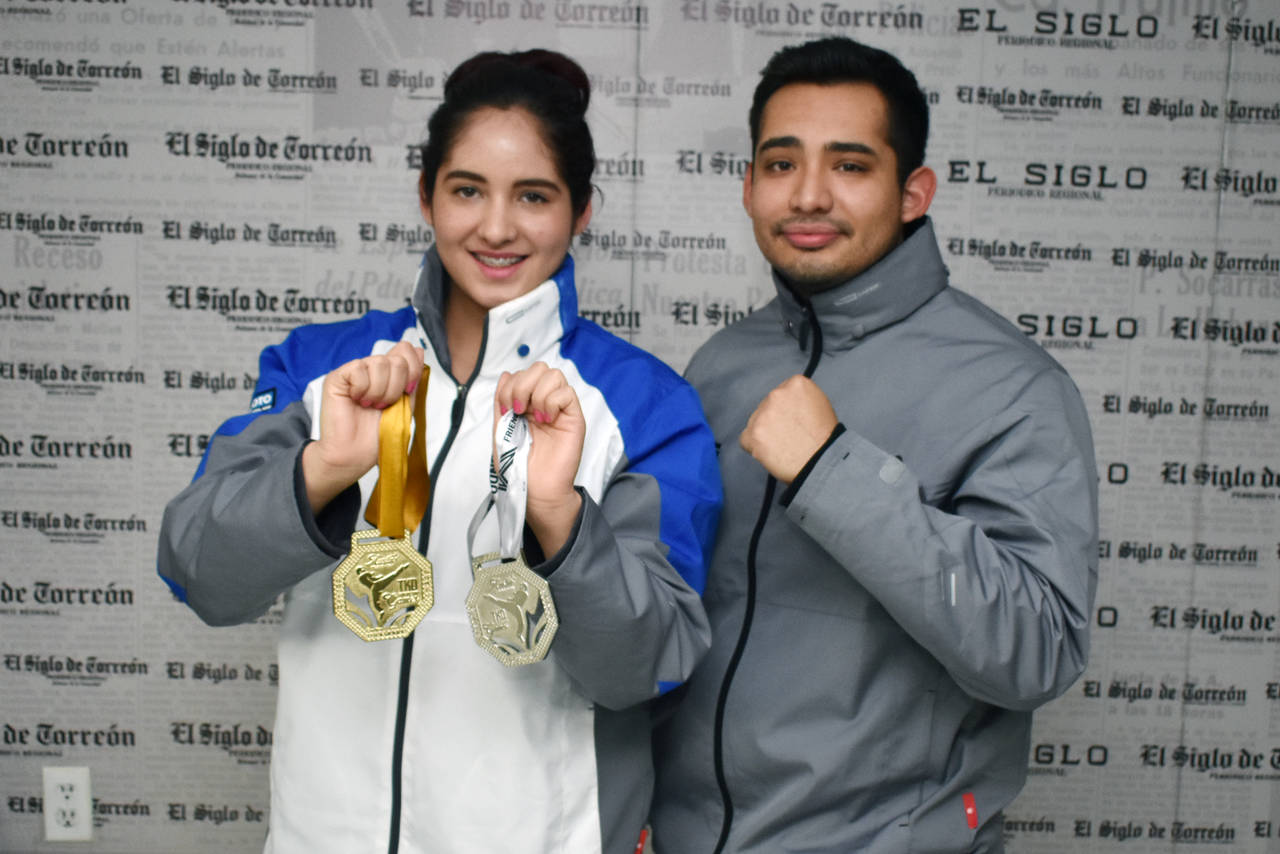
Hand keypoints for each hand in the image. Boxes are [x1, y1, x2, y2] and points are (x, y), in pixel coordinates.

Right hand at [301, 340, 423, 512]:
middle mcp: (372, 369)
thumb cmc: (378, 434)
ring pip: (379, 363)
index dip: (413, 369)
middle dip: (396, 387)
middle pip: (397, 358)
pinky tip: (357, 401)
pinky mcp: (337, 377)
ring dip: (380, 391)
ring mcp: (354, 371)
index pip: (406, 349)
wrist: (356, 454)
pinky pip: (358, 368)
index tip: (408, 392)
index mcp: (389, 374)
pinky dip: (363, 389)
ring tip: (371, 406)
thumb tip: (419, 351)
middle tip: (384, 405)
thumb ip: (413, 378)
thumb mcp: (405, 404)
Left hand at [494, 362, 584, 554]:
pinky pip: (567, 393)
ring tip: (534, 417)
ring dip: (538, 392)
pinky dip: (552, 402)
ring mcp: (560, 409)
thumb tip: (506, 374)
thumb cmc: (517, 466)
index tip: (506, 409)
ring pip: (554, 375)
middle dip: (523, 384)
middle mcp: (544, 403)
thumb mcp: (500, 429)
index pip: (524, 373)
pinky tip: (546, 421)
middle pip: (540, 368)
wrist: (533, 489)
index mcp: (527, 403)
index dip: (511, 384)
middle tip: (518, 410)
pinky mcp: (574, 418)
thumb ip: (501, 401)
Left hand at [740, 375, 837, 482]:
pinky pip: (746, 439)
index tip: (794, 421)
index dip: (787, 410)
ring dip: (765, 433)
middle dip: (774, 420)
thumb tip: (787, 405)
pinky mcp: (753, 434)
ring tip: (783, 447)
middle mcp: (777, 394)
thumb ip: (799, 399)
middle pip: (767, 406)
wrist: (822, 462)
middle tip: (789, 436)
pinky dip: (755, 447)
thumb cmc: (825, 439)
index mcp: (797, 384)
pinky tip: (771, 453)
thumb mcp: (820, 405)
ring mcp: (763, 414)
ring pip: (756, 422)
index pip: (782, 392)